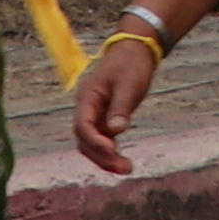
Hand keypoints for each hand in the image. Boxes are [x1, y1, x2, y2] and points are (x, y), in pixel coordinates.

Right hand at [69, 27, 164, 176]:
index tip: (112, 149)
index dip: (94, 140)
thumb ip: (120, 107)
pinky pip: (103, 141)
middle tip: (124, 167)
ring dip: (106, 159)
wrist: (135, 50)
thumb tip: (116, 131)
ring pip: (92, 144)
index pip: (83, 125)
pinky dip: (110, 153)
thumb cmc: (130, 64)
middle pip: (85, 140)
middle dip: (101, 157)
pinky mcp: (106, 119)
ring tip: (127, 169)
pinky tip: (123, 162)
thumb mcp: (128, 83)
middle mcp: (87, 109)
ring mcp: (95, 115)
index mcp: (87, 98)